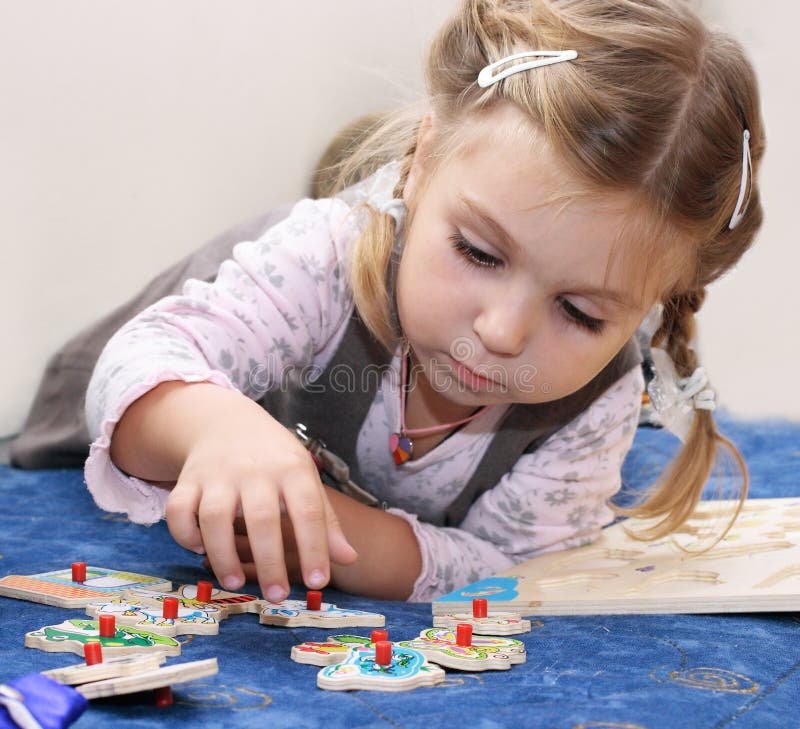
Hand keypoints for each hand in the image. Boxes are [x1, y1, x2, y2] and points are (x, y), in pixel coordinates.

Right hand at [163, 396, 356, 601]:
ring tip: (236, 584)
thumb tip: (349, 559)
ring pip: (215, 518)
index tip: (318, 582)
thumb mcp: (305, 479)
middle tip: (277, 596)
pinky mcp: (188, 480)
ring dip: (223, 555)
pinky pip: (179, 511)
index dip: (314, 548)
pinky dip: (185, 535)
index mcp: (292, 469)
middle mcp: (255, 470)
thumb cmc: (274, 459)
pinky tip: (199, 550)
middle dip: (270, 562)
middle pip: (262, 519)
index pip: (308, 510)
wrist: (226, 421)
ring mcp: (218, 474)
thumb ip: (326, 521)